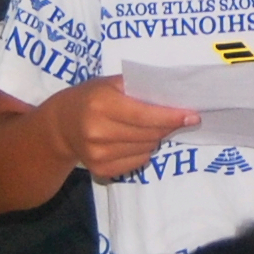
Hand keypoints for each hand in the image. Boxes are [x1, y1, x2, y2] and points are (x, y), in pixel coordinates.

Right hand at [47, 76, 199, 178]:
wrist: (60, 125)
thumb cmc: (91, 97)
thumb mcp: (109, 83)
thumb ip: (137, 87)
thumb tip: (174, 96)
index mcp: (100, 104)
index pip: (144, 115)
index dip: (171, 117)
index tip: (192, 115)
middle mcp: (97, 131)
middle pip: (149, 134)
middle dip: (167, 126)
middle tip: (177, 118)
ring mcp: (97, 154)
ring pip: (147, 148)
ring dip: (155, 138)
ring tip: (147, 127)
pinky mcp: (100, 170)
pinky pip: (139, 162)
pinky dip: (144, 151)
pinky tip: (133, 140)